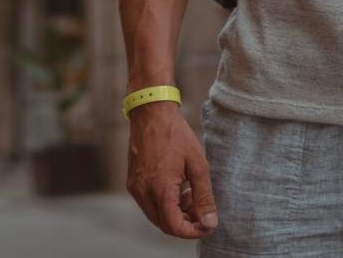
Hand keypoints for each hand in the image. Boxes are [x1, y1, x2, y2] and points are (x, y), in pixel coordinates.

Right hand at [125, 103, 217, 239]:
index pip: (175, 227)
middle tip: (200, 207)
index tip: (206, 224)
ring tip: (189, 193)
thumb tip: (210, 222)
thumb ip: (204, 196)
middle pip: (165, 225)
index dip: (193, 231)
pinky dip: (164, 204)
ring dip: (175, 213)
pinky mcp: (132, 182)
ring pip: (156, 216)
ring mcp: (135, 188)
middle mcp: (143, 192)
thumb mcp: (197, 164)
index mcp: (160, 189)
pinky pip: (149, 204)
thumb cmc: (175, 134)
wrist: (151, 112)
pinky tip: (177, 187)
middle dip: (186, 222)